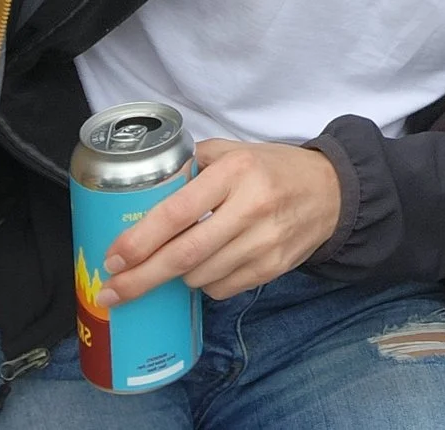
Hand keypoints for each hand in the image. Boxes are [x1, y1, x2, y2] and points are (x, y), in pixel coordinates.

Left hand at [100, 139, 341, 303]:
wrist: (333, 192)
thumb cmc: (274, 170)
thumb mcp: (236, 152)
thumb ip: (194, 165)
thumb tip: (149, 192)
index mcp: (235, 172)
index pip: (176, 213)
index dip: (139, 240)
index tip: (113, 257)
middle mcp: (250, 208)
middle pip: (184, 255)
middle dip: (141, 278)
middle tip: (112, 292)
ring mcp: (264, 242)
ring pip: (200, 277)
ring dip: (176, 277)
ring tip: (170, 265)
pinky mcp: (274, 268)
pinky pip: (222, 289)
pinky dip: (205, 283)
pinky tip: (207, 267)